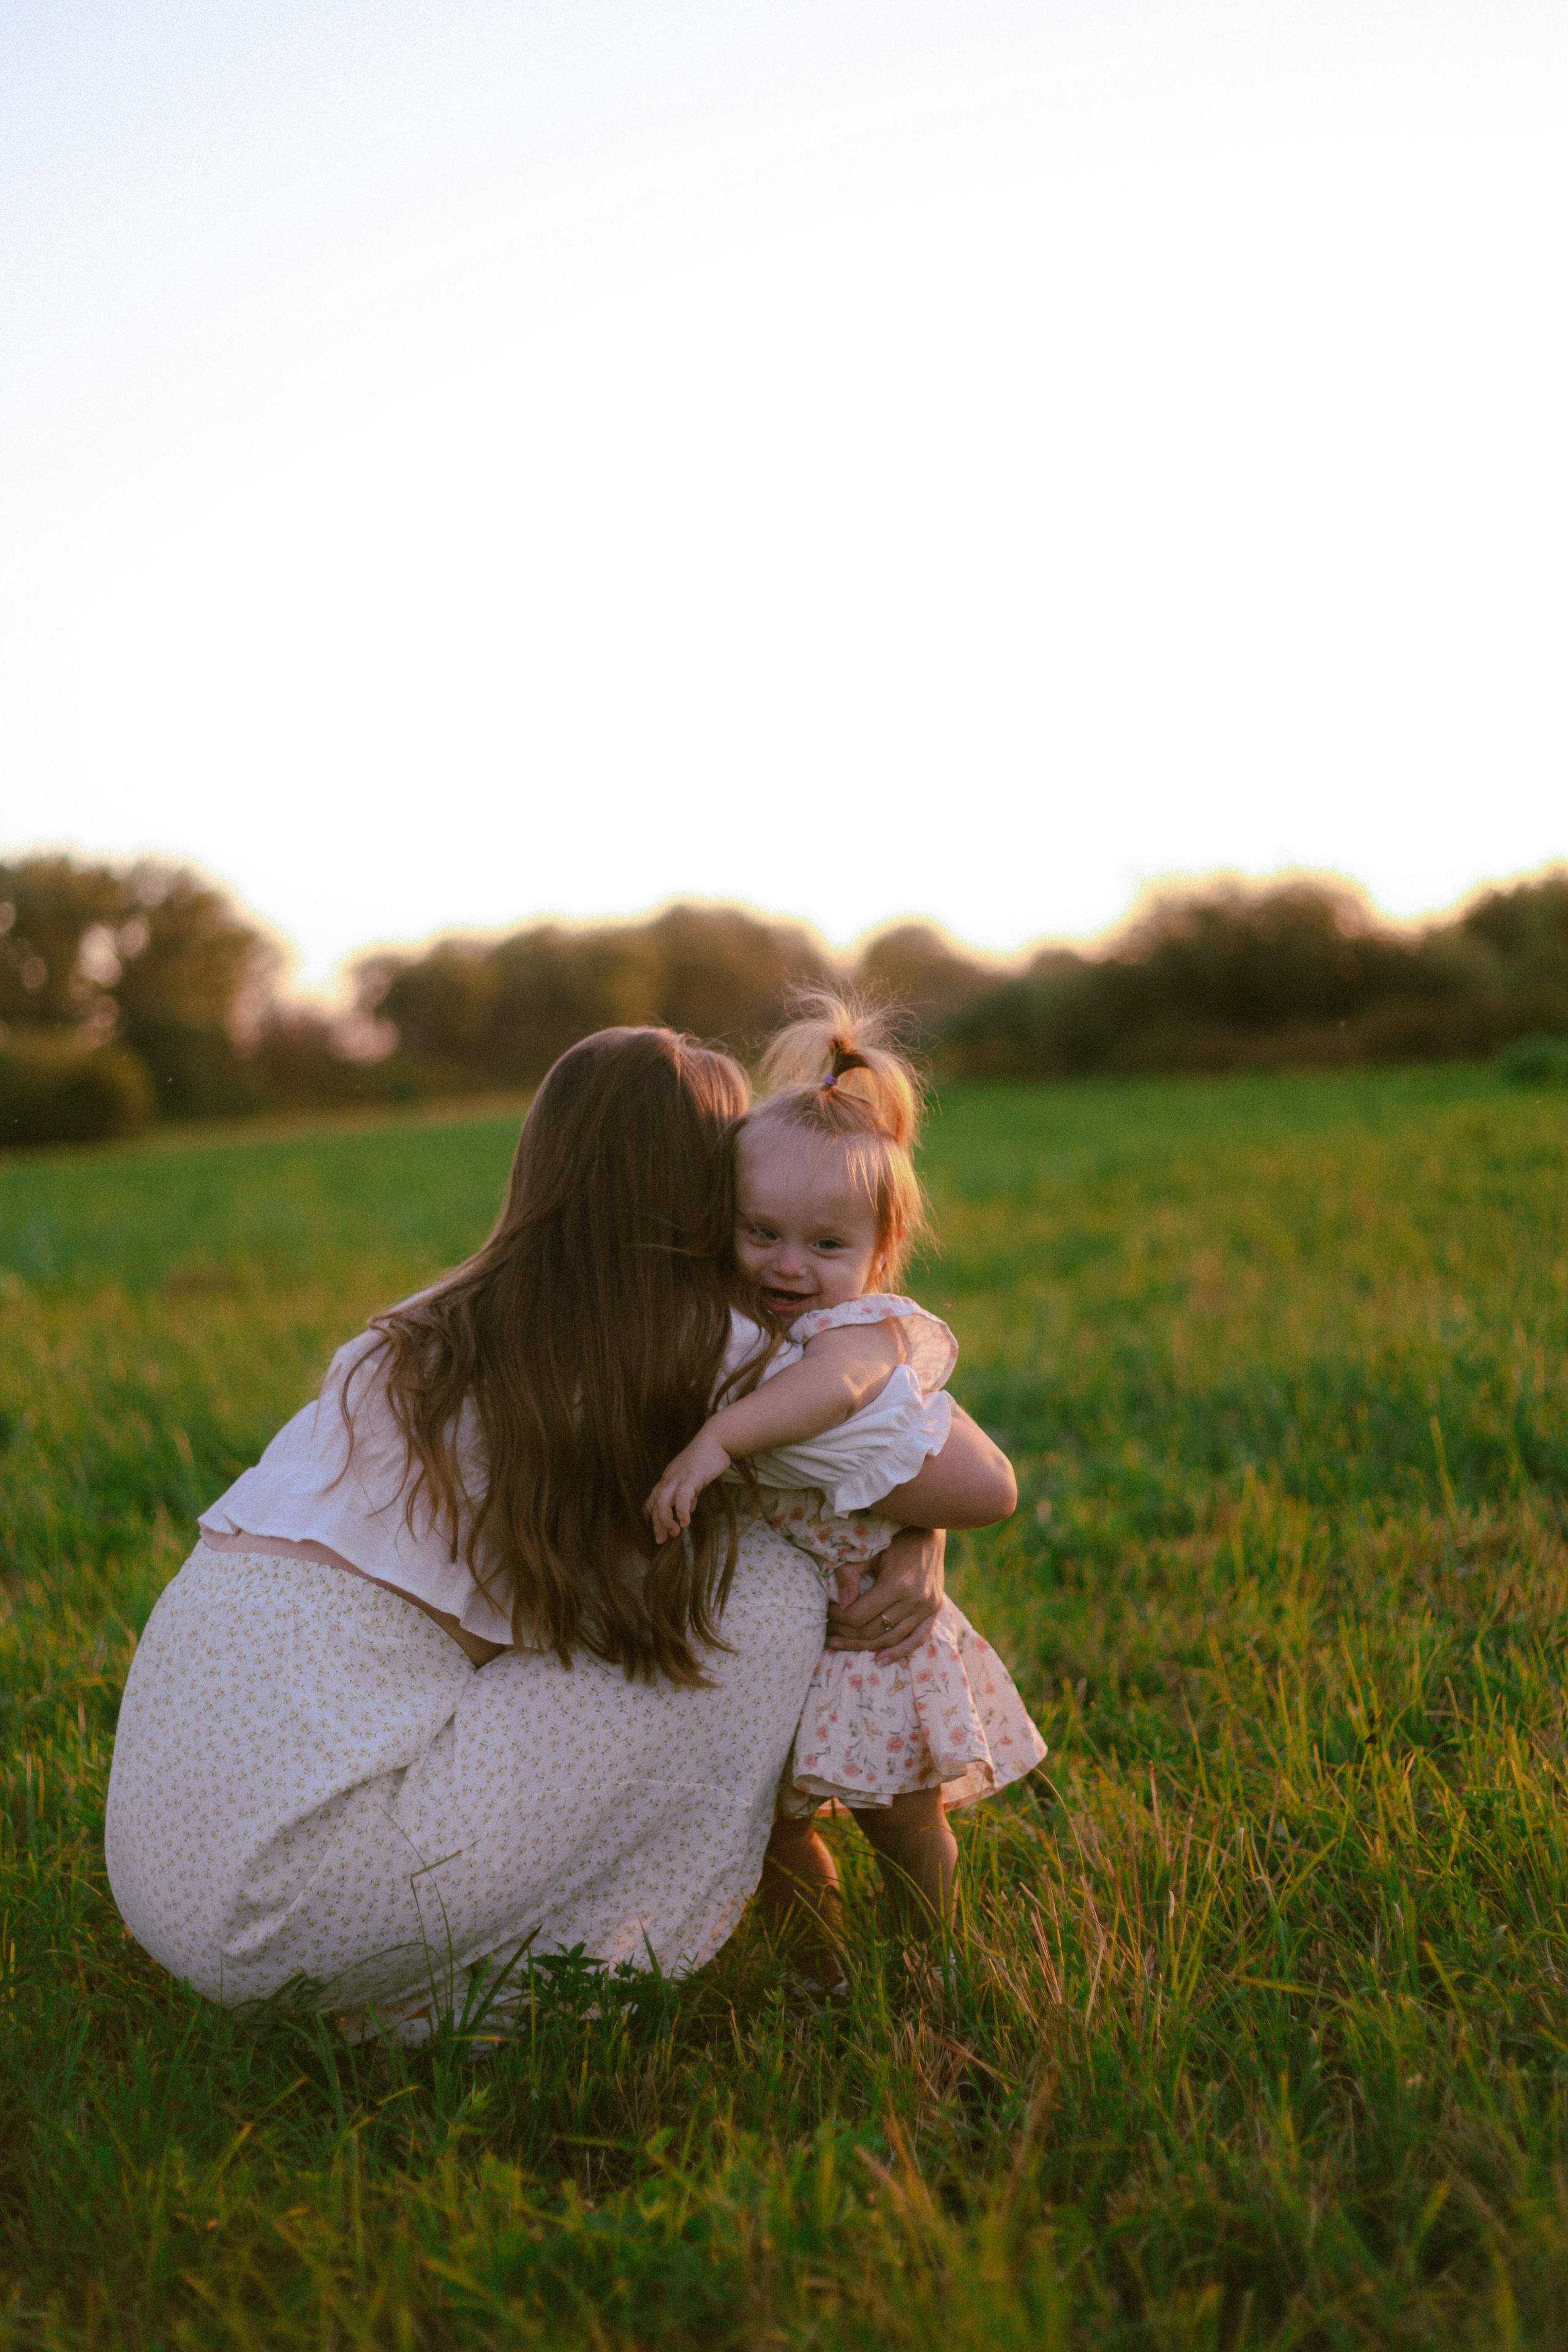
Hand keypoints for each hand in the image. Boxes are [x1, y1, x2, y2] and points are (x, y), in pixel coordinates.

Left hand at [646, 1427, 732, 1542]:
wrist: (716, 1439)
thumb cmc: (706, 1459)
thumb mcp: (694, 1479)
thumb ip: (689, 1494)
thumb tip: (688, 1510)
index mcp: (668, 1479)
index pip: (652, 1499)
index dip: (652, 1517)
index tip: (657, 1532)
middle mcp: (669, 1478)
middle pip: (655, 1503)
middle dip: (657, 1524)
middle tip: (662, 1540)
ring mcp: (678, 1477)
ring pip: (663, 1501)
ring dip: (666, 1520)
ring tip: (675, 1534)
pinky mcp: (691, 1476)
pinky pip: (681, 1496)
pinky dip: (681, 1511)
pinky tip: (686, 1522)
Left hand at [825, 1526, 944, 1663]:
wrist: (928, 1531)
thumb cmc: (893, 1538)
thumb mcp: (868, 1550)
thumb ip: (851, 1574)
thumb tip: (842, 1603)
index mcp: (897, 1583)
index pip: (859, 1615)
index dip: (838, 1618)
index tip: (826, 1613)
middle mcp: (916, 1599)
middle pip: (873, 1630)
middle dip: (847, 1634)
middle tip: (829, 1632)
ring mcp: (928, 1607)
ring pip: (891, 1639)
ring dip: (865, 1646)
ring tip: (842, 1645)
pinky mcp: (935, 1610)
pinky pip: (917, 1639)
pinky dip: (898, 1652)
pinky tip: (879, 1660)